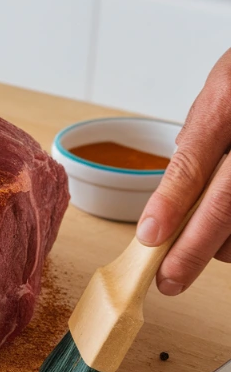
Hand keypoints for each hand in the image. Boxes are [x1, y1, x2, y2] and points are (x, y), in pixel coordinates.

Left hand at [137, 49, 230, 294]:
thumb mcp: (219, 91)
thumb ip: (200, 137)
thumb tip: (175, 186)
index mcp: (226, 103)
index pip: (192, 164)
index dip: (170, 205)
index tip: (149, 236)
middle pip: (225, 204)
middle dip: (193, 249)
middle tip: (167, 279)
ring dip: (222, 245)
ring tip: (202, 244)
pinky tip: (228, 236)